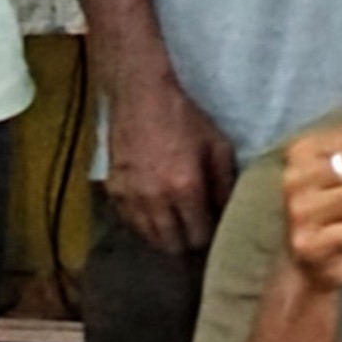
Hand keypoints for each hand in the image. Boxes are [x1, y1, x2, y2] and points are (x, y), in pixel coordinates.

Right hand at [104, 66, 239, 254]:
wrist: (141, 95)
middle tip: (195, 236)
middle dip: (186, 245)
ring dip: (164, 237)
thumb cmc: (184, 118)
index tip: (213, 233)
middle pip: (171, 245)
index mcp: (185, 188)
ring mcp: (130, 196)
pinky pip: (130, 222)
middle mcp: (155, 199)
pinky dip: (143, 224)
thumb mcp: (217, 146)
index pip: (197, 236)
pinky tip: (154, 215)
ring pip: (148, 237)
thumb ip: (225, 184)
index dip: (207, 239)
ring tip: (176, 229)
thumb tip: (229, 214)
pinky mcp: (113, 190)